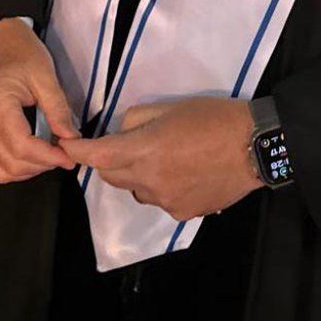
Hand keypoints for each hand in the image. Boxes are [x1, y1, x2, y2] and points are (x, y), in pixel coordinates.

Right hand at [0, 18, 78, 182]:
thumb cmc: (22, 53)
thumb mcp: (45, 76)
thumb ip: (58, 109)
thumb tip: (72, 138)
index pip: (22, 146)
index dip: (48, 156)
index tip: (70, 155)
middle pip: (11, 163)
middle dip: (42, 165)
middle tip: (64, 154)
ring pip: (0, 170)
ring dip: (28, 171)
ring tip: (49, 156)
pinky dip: (12, 169)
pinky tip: (31, 157)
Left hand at [60, 97, 261, 221]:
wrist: (255, 146)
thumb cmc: (214, 118)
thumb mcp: (172, 107)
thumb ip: (138, 118)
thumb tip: (122, 132)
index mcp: (145, 150)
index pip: (98, 156)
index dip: (77, 151)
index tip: (66, 146)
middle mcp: (149, 181)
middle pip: (111, 176)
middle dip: (109, 160)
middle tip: (125, 142)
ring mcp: (165, 201)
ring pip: (135, 190)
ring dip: (136, 175)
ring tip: (164, 156)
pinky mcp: (182, 213)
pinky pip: (159, 200)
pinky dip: (161, 186)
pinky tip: (184, 172)